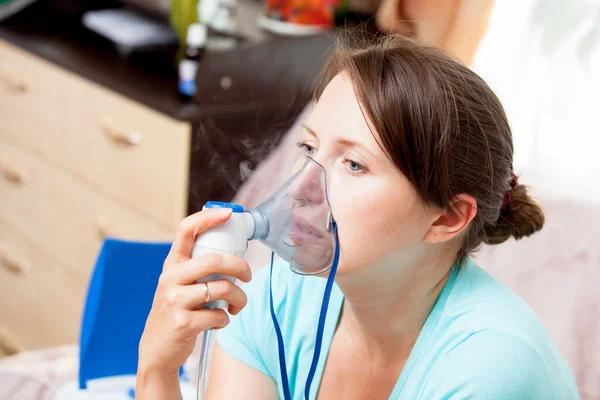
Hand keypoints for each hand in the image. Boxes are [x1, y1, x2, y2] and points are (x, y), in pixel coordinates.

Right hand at [138, 208, 252, 376]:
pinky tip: (219, 322)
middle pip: (214, 260)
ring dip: (239, 298)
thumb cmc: (176, 312)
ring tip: (237, 306)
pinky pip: (219, 316)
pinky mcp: (183, 323)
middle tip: (248, 276)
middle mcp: (170, 278)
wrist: (157, 350)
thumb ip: (197, 269)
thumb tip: (235, 254)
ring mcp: (175, 300)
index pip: (186, 230)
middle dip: (240, 266)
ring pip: (222, 289)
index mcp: (172, 264)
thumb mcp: (178, 285)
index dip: (208, 218)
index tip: (228, 214)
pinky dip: (226, 319)